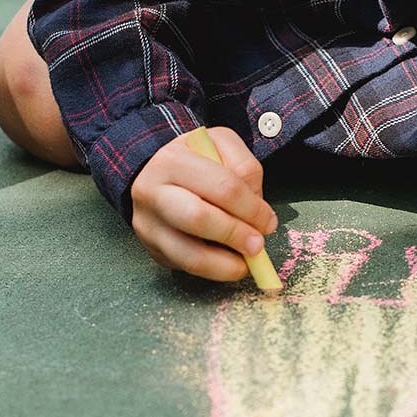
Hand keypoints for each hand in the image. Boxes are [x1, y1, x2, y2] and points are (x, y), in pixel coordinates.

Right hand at [130, 127, 277, 280]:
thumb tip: (259, 211)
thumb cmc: (195, 161)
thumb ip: (245, 168)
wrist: (154, 174)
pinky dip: (214, 271)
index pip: (223, 187)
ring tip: (245, 262)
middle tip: (257, 245)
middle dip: (236, 235)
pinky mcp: (152, 249)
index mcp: (173, 161)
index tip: (268, 222)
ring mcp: (148, 224)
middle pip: (199, 219)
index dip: (253, 209)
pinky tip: (228, 263)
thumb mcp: (221, 145)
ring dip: (226, 264)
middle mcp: (152, 192)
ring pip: (189, 255)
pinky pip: (186, 268)